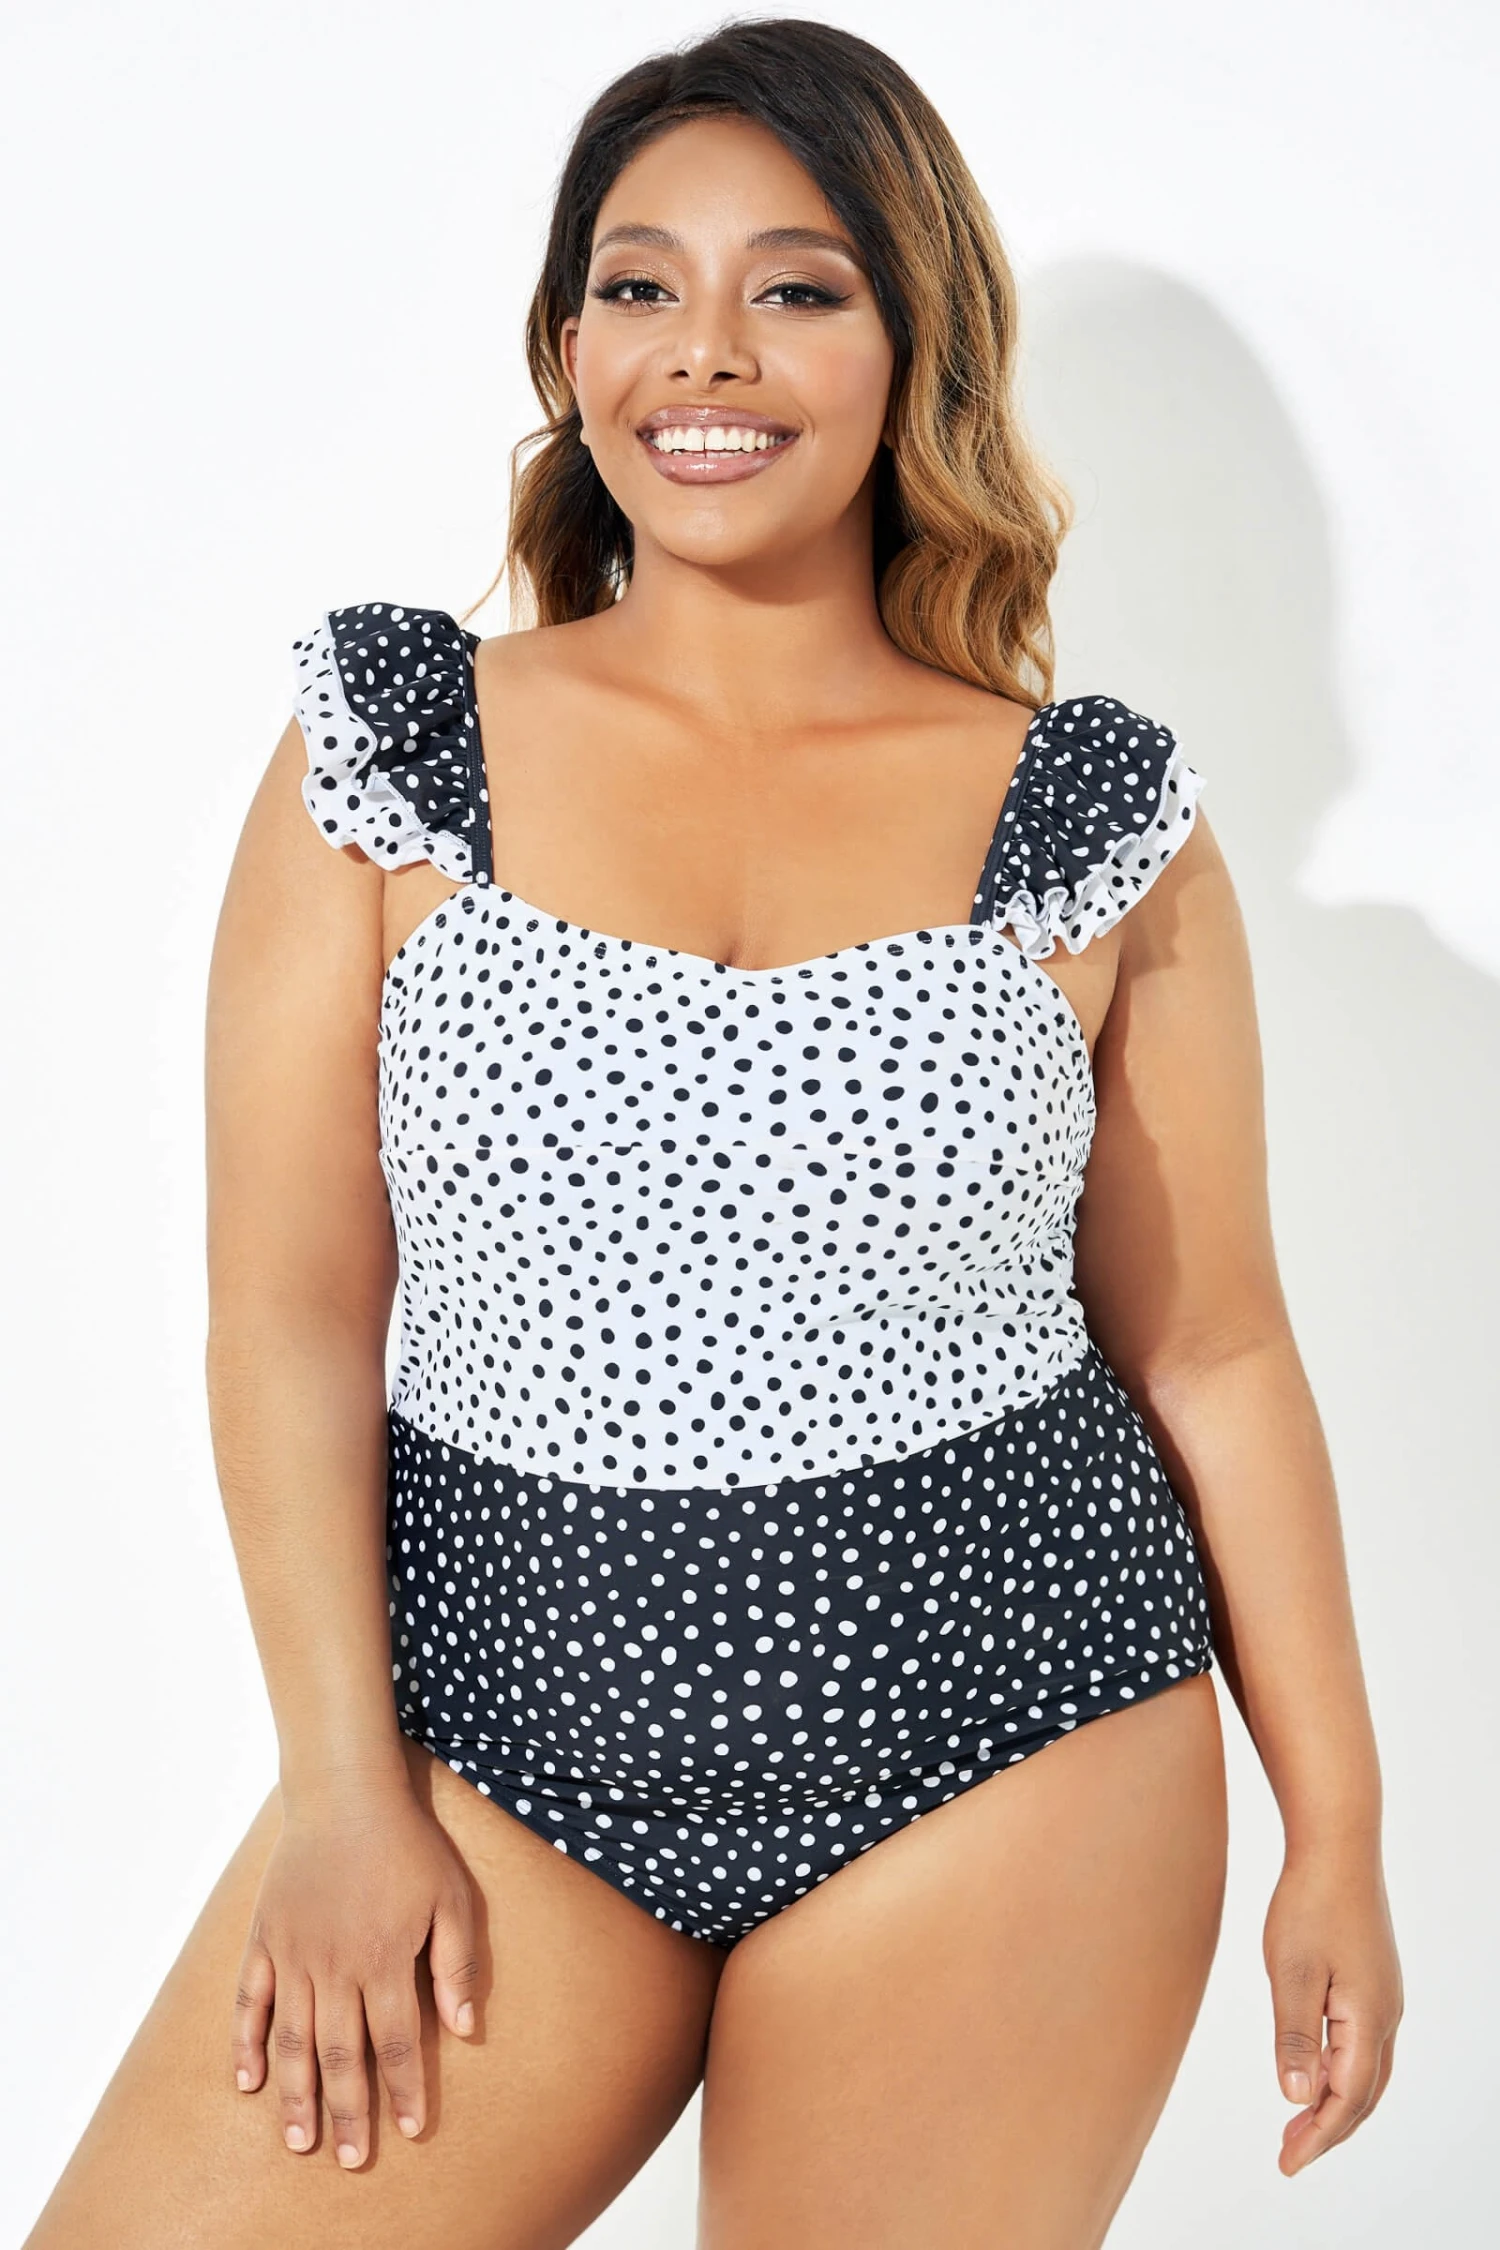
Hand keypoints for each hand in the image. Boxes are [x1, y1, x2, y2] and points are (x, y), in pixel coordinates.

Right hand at [230, 1775, 479, 2165]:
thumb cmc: (408, 1845)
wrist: (345, 1794)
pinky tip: (249, 2083)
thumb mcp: (452, 1898)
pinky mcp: (265, 1939)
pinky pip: (250, 2002)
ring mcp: (294, 1955)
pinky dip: (246, 2044)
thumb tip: (466, 2030)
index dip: (405, 2090)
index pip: (397, 2043)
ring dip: (298, 2094)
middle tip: (350, 2159)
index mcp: (384, 1959)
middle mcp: (334, 1967)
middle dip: (348, 2112)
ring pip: (294, 2040)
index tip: (410, 2131)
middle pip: (342, 2055)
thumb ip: (458, 1965)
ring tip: (301, 2142)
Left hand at [1263, 1845, 1401, 2175]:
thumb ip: (1295, 2037)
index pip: (1346, 2099)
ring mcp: (1384, 1996)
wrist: (1338, 1845)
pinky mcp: (1373, 1980)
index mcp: (1368, 2019)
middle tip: (1289, 2156)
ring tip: (1297, 2123)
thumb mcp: (1292, 1973)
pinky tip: (1314, 2067)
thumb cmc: (1310, 1903)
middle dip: (1328, 2130)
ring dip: (1334, 2102)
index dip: (1317, 2137)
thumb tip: (1297, 2098)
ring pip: (1366, 2070)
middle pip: (1363, 2094)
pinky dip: (1340, 2070)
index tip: (1288, 2165)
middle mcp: (1386, 2014)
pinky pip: (1363, 2044)